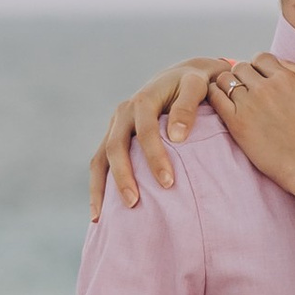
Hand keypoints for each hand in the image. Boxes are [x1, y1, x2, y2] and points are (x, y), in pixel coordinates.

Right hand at [88, 55, 228, 216]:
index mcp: (142, 101)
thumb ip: (187, 107)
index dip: (154, 157)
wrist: (181, 77)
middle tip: (134, 203)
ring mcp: (115, 127)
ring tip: (101, 217)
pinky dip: (98, 186)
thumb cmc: (193, 84)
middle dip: (123, 176)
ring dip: (101, 187)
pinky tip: (100, 213)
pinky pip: (100, 164)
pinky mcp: (114, 138)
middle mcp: (123, 113)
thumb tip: (178, 138)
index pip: (146, 131)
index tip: (169, 183)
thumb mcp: (196, 86)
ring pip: (100, 158)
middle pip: (115, 146)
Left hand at [208, 54, 294, 204]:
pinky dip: (214, 95)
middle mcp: (267, 88)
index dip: (259, 67)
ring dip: (227, 85)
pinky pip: (215, 97)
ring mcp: (250, 105)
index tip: (261, 80)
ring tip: (234, 98)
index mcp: (287, 79)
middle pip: (241, 66)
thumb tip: (283, 63)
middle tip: (247, 91)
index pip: (262, 57)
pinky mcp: (237, 123)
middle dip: (243, 76)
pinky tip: (221, 104)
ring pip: (225, 79)